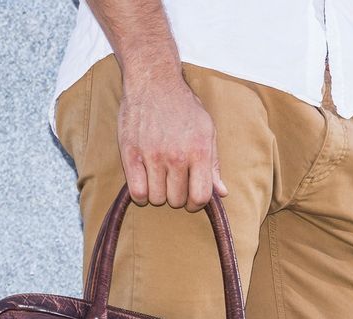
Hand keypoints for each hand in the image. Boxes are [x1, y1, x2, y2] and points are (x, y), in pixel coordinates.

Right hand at [116, 72, 226, 211]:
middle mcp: (176, 156)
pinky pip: (137, 192)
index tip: (191, 199)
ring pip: (157, 198)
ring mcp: (152, 155)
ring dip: (158, 194)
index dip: (197, 204)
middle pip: (177, 200)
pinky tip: (145, 183)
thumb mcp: (207, 131)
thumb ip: (213, 164)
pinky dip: (141, 194)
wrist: (154, 81)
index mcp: (199, 151)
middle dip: (177, 196)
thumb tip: (222, 193)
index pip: (201, 196)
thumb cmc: (184, 106)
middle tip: (174, 183)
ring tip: (159, 180)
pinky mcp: (131, 154)